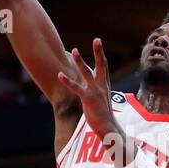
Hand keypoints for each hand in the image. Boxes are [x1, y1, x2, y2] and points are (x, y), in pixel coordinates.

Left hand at [57, 38, 123, 155]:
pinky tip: (60, 74)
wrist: (108, 128)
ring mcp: (95, 91)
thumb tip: (93, 88)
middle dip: (99, 51)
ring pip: (87, 73)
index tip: (98, 42)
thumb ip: (97, 91)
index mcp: (105, 85)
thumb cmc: (104, 116)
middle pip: (101, 65)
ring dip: (80, 61)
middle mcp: (102, 85)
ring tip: (74, 50)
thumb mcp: (102, 100)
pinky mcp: (88, 99)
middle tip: (97, 39)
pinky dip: (68, 81)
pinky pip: (77, 88)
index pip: (103, 66)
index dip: (100, 53)